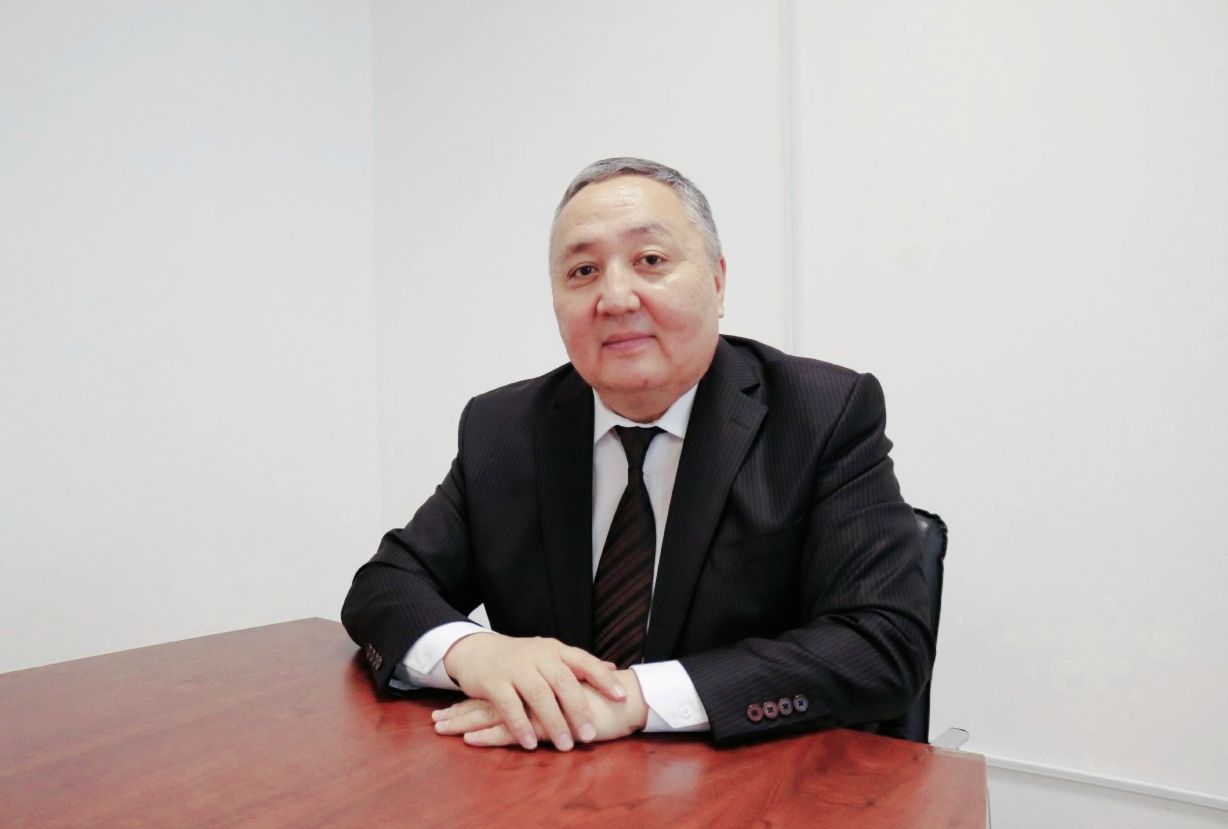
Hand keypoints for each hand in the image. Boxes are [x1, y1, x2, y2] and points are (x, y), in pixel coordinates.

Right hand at [440, 633, 626, 750]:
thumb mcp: (550, 654)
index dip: (603, 678)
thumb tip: (612, 668)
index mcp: (555, 650)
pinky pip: (510, 706)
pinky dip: (521, 726)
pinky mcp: (494, 682)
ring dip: (553, 722)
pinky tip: (531, 744)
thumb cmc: (520, 658)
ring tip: (565, 745)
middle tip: (590, 735)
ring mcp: (515, 668)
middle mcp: (537, 656)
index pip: (584, 661)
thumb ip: (578, 664)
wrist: (477, 650)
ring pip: (539, 695)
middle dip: (579, 709)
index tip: (621, 697)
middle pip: (563, 681)